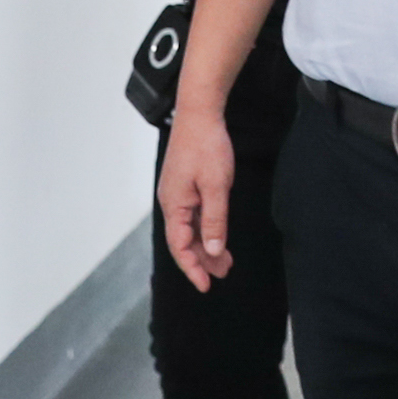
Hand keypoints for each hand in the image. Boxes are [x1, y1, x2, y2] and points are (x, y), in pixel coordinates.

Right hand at [156, 109, 236, 289]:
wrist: (200, 113)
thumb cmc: (207, 146)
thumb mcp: (216, 186)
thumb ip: (215, 220)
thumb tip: (213, 250)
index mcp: (174, 205)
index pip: (180, 246)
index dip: (193, 268)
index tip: (206, 285)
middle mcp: (171, 202)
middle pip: (184, 240)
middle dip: (203, 259)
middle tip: (224, 273)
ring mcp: (177, 193)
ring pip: (189, 228)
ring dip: (206, 244)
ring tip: (225, 260)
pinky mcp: (185, 184)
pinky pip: (193, 214)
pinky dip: (206, 227)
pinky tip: (218, 233)